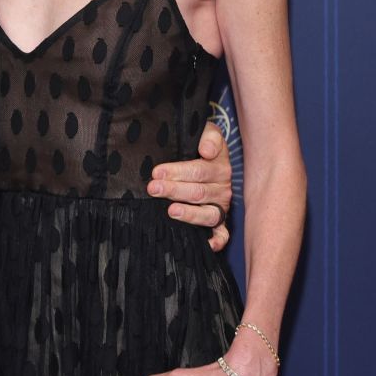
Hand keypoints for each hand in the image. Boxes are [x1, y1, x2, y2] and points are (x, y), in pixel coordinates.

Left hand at [149, 121, 233, 251]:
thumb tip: (207, 150)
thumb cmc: (199, 143)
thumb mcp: (205, 130)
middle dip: (173, 190)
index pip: (199, 169)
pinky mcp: (221, 221)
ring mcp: (221, 205)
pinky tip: (207, 244)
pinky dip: (217, 240)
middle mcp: (222, 186)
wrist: (208, 155)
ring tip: (171, 211)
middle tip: (153, 188)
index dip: (178, 171)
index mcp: (219, 164)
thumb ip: (208, 135)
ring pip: (207, 213)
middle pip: (198, 191)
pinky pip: (222, 233)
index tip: (157, 171)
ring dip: (189, 213)